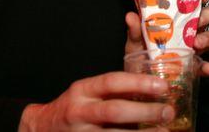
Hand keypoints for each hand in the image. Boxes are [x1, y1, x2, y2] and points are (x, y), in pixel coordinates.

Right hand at [18, 72, 172, 130]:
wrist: (41, 128)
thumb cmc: (73, 107)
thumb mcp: (87, 92)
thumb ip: (113, 91)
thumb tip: (152, 89)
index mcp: (82, 89)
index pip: (111, 81)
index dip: (138, 83)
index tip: (162, 86)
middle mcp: (79, 111)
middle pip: (114, 110)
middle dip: (144, 111)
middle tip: (167, 111)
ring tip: (164, 131)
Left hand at [125, 0, 208, 77]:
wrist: (139, 80)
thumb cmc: (139, 53)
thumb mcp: (135, 41)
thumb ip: (135, 29)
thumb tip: (130, 16)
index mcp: (175, 18)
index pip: (191, 2)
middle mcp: (188, 29)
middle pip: (207, 16)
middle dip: (206, 15)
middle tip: (197, 21)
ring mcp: (194, 47)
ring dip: (208, 38)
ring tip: (197, 44)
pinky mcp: (195, 66)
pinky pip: (205, 65)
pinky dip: (207, 66)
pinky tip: (206, 68)